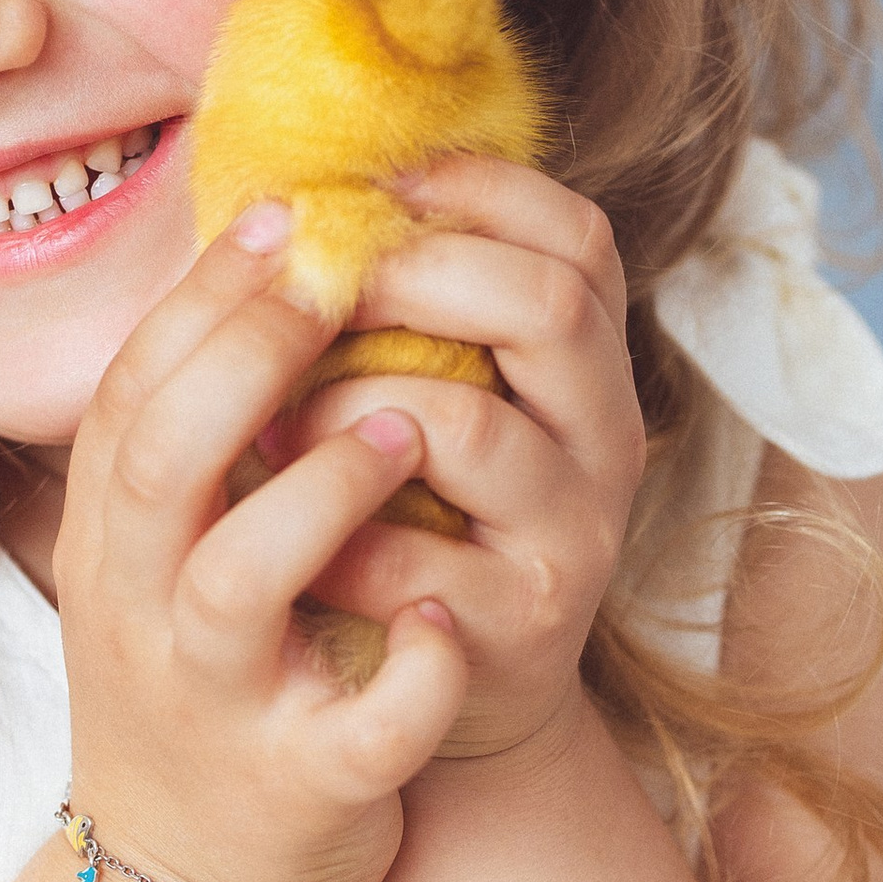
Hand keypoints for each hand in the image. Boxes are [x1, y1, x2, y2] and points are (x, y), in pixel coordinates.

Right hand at [54, 206, 474, 881]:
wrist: (181, 881)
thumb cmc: (195, 677)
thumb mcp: (157, 551)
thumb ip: (196, 432)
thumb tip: (272, 266)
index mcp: (110, 539)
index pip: (134, 388)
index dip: (207, 295)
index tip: (291, 213)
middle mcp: (139, 611)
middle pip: (164, 458)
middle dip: (250, 353)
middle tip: (344, 275)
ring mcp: (212, 701)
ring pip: (235, 580)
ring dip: (320, 492)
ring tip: (403, 425)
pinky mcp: (298, 784)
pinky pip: (356, 726)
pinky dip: (407, 670)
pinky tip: (444, 615)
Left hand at [273, 159, 648, 768]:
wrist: (443, 697)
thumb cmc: (409, 513)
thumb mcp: (434, 392)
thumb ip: (402, 302)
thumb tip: (300, 185)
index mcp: (589, 363)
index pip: (577, 237)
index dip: (473, 189)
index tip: (369, 188)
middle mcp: (607, 440)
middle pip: (543, 304)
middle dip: (404, 274)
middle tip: (309, 291)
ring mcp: (571, 536)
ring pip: (465, 425)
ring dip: (343, 406)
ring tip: (274, 425)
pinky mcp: (516, 630)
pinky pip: (409, 556)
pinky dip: (328, 532)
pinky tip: (283, 527)